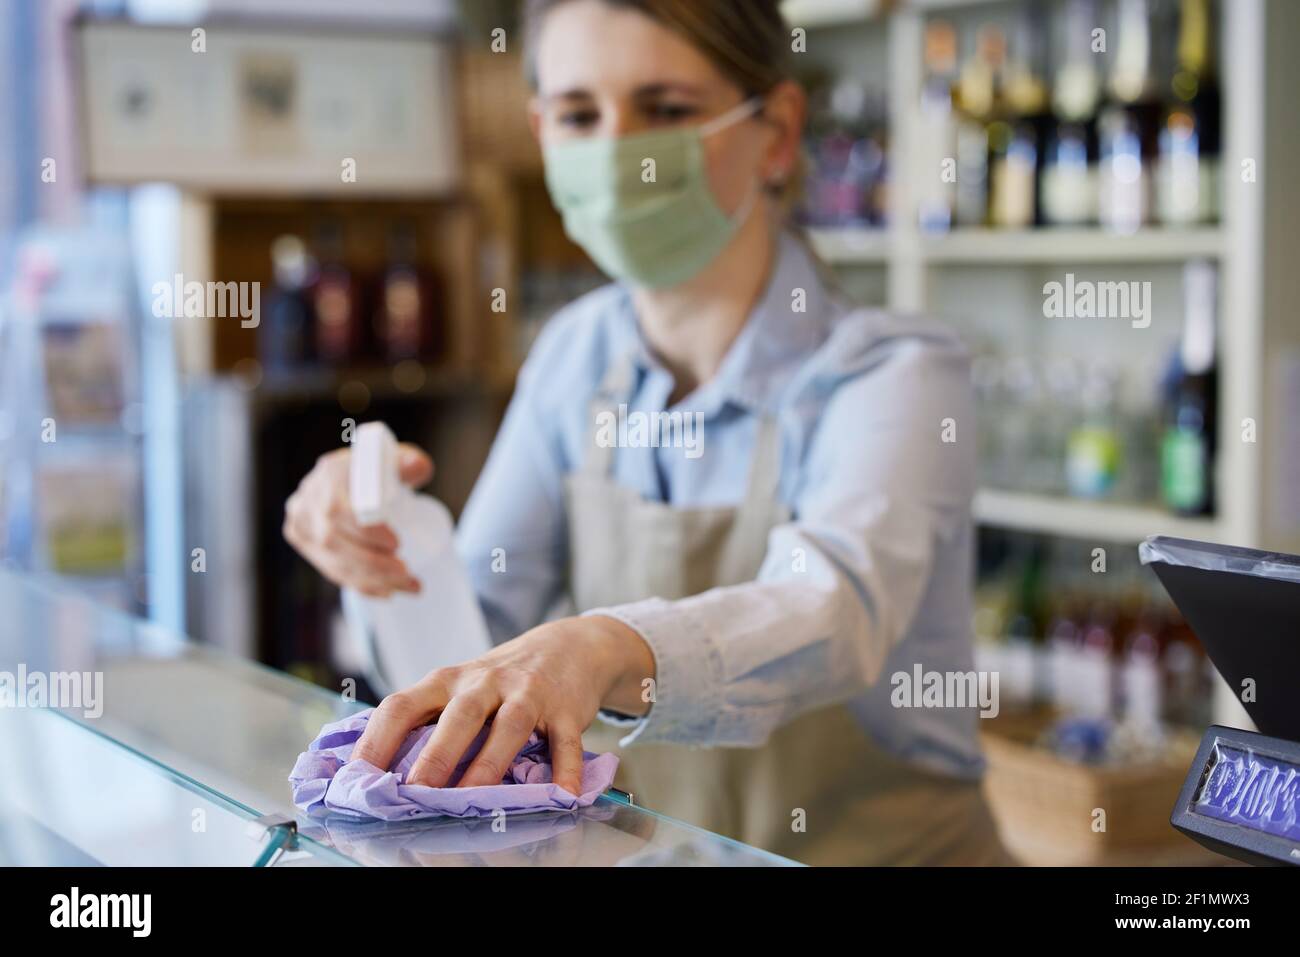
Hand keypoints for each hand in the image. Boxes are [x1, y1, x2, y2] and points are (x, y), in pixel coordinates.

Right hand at [282, 443, 433, 596]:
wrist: (351, 478)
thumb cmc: (378, 469)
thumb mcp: (396, 459)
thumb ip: (410, 463)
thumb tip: (417, 468)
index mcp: (329, 474)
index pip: (339, 511)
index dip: (366, 533)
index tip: (396, 544)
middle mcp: (308, 500)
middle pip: (335, 542)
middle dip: (374, 564)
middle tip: (407, 571)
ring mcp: (302, 525)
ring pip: (334, 562)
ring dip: (373, 580)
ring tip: (409, 585)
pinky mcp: (304, 544)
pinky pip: (332, 572)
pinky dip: (362, 585)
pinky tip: (388, 590)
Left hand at [351, 616, 655, 794]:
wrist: (568, 645)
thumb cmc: (499, 680)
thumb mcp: (458, 689)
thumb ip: (426, 723)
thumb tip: (375, 776)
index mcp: (446, 681)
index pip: (402, 706)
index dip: (376, 741)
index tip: (356, 778)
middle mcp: (484, 682)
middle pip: (459, 715)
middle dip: (436, 754)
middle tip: (416, 791)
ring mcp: (527, 692)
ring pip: (508, 724)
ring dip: (490, 762)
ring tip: (474, 798)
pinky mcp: (565, 708)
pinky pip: (564, 739)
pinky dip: (564, 767)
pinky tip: (561, 793)